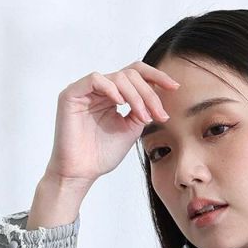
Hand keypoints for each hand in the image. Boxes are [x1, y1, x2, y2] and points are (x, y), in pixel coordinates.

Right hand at [43, 61, 180, 187]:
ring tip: (143, 116)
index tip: (175, 87)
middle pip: (131, 74)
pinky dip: (112, 89)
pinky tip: (120, 104)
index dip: (157, 77)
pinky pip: (95, 79)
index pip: (136, 75)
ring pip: (118, 77)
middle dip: (149, 93)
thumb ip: (142, 110)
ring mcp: (85, 90)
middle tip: (159, 114)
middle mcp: (99, 89)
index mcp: (113, 95)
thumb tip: (158, 96)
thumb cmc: (102, 154)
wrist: (82, 172)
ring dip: (136, 96)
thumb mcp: (131, 129)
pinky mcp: (72, 94)